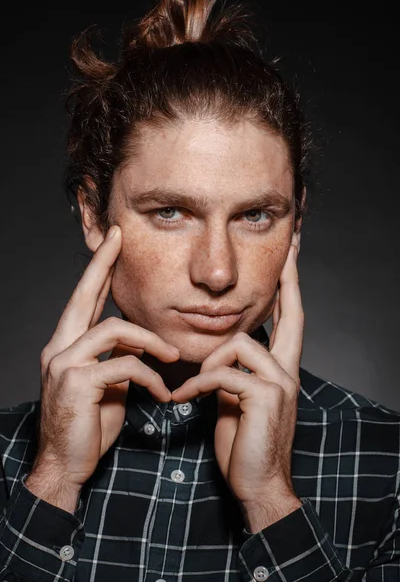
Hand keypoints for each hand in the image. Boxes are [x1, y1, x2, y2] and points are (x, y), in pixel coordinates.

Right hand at [26, 225, 179, 507]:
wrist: (66, 465)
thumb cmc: (88, 425)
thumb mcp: (106, 385)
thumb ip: (115, 358)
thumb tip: (138, 343)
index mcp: (67, 346)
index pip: (84, 300)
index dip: (98, 271)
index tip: (113, 243)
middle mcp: (60, 348)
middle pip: (84, 296)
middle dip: (102, 265)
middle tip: (119, 239)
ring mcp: (64, 363)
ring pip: (114, 330)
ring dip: (151, 342)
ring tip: (173, 358)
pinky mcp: (77, 382)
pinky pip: (124, 365)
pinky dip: (149, 377)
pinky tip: (163, 394)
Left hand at [172, 233, 302, 530]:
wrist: (258, 484)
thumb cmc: (244, 443)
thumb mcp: (238, 401)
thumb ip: (235, 375)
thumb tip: (219, 359)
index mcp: (281, 370)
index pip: (291, 322)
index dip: (291, 292)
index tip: (290, 264)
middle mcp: (287, 371)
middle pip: (291, 316)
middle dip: (288, 284)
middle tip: (289, 256)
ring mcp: (280, 383)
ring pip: (240, 344)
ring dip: (209, 362)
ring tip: (193, 387)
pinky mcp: (264, 397)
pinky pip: (223, 373)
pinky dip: (199, 383)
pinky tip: (186, 399)